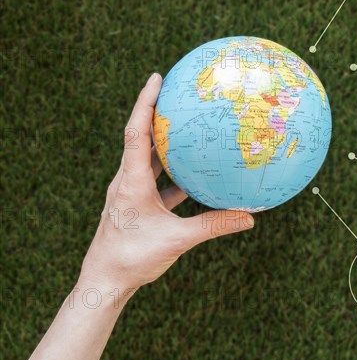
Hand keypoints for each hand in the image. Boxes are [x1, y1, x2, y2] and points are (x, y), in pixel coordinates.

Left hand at [78, 73, 254, 295]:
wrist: (105, 282)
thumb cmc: (132, 259)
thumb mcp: (177, 240)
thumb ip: (214, 225)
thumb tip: (250, 218)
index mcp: (131, 181)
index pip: (136, 131)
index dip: (145, 102)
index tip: (156, 78)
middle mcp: (127, 180)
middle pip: (140, 137)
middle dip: (156, 112)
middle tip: (175, 92)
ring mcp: (130, 192)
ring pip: (148, 159)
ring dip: (164, 142)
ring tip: (186, 126)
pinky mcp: (135, 204)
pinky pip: (156, 180)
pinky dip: (173, 173)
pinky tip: (193, 174)